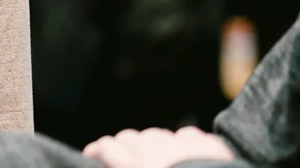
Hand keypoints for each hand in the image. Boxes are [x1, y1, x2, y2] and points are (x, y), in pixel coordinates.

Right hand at [83, 127, 233, 167]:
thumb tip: (118, 166)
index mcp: (136, 167)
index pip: (106, 147)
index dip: (96, 151)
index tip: (91, 157)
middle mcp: (154, 152)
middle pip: (128, 137)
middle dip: (122, 147)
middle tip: (122, 160)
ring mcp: (182, 146)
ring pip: (155, 134)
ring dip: (150, 144)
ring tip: (155, 158)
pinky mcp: (207, 145)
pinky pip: (187, 135)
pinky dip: (182, 144)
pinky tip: (185, 155)